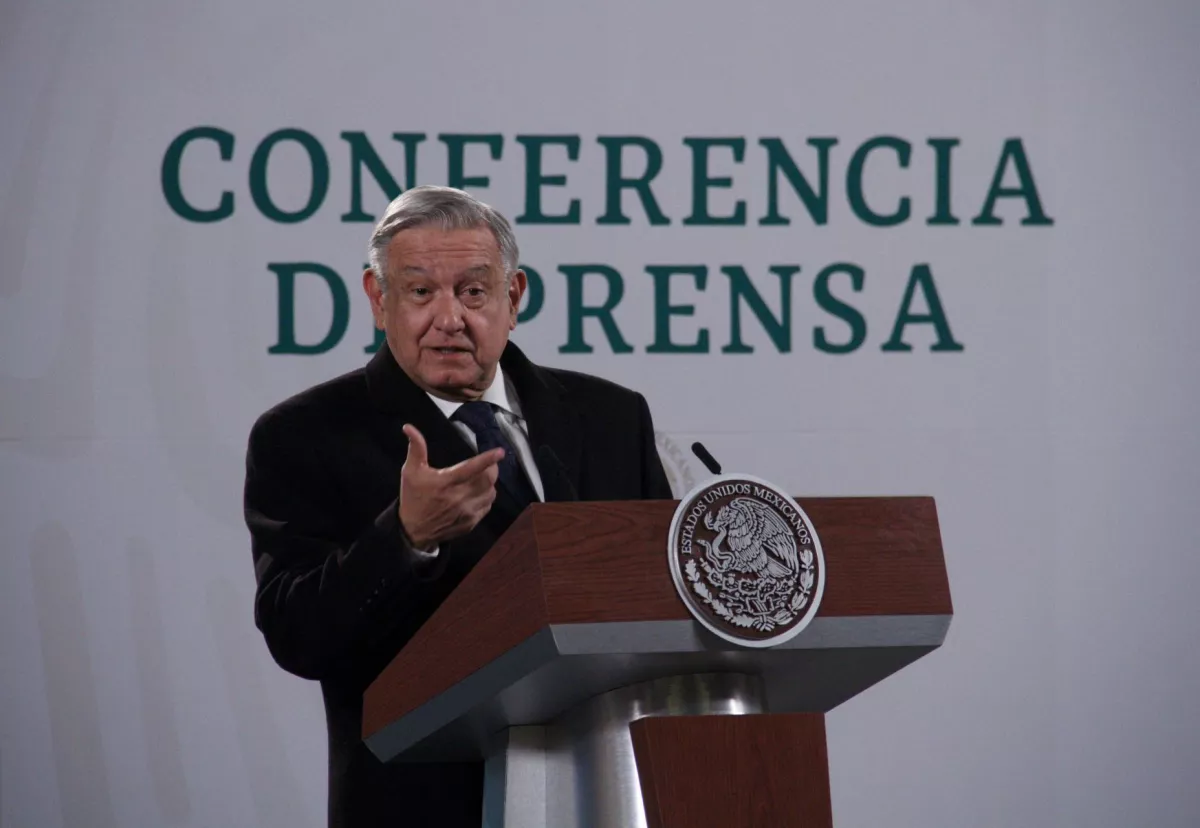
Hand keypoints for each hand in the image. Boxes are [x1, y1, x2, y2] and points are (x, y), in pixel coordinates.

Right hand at [398, 424, 502, 548]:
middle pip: (488, 480)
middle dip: (492, 469)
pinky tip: (476, 494)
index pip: (471, 469)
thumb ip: (416, 448)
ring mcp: (467, 512)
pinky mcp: (471, 523)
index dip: (487, 459)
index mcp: (445, 482)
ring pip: (491, 493)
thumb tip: (408, 427)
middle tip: (488, 464)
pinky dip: (486, 497)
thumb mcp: (410, 471)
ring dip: (490, 484)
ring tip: (480, 479)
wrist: (413, 530)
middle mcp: (458, 498)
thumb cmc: (413, 497)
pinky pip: (487, 506)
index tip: (500, 452)